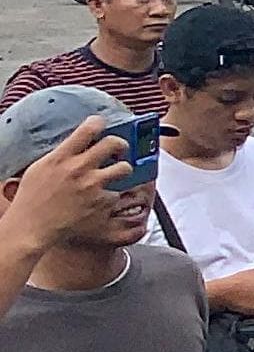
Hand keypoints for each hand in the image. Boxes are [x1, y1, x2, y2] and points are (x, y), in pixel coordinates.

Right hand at [0, 118, 126, 262]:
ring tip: (115, 176)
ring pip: (124, 168)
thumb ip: (61, 156)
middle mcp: (80, 169)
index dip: (98, 123)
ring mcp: (93, 186)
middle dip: (120, 144)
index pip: (88, 129)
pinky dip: (111, 198)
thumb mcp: (40, 170)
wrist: (33, 228)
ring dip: (121, 171)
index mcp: (61, 158)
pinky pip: (117, 195)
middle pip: (114, 143)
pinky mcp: (103, 204)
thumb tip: (77, 145)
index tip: (102, 124)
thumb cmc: (32, 200)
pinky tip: (100, 203)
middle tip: (120, 148)